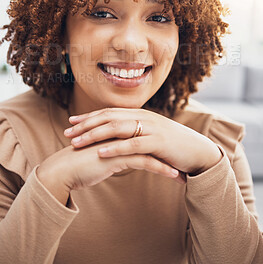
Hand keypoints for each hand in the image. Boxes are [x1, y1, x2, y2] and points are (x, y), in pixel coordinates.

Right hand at [37, 138, 182, 205]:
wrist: (61, 171)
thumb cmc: (78, 165)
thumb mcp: (98, 156)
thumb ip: (111, 152)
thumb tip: (123, 158)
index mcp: (115, 132)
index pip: (143, 136)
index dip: (157, 145)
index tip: (170, 156)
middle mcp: (119, 134)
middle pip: (150, 140)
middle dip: (168, 152)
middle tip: (183, 161)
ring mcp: (118, 143)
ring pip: (151, 150)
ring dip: (169, 162)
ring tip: (183, 172)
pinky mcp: (117, 156)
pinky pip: (145, 161)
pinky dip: (161, 168)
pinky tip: (173, 175)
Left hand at [64, 107, 221, 176]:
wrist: (197, 151)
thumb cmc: (171, 145)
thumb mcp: (150, 135)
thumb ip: (134, 132)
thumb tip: (115, 136)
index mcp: (139, 114)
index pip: (109, 112)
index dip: (89, 117)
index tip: (71, 122)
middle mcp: (143, 116)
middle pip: (108, 117)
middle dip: (86, 125)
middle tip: (67, 133)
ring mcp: (150, 128)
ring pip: (116, 128)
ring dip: (94, 135)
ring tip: (77, 143)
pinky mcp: (157, 142)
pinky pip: (132, 144)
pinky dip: (114, 147)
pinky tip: (99, 152)